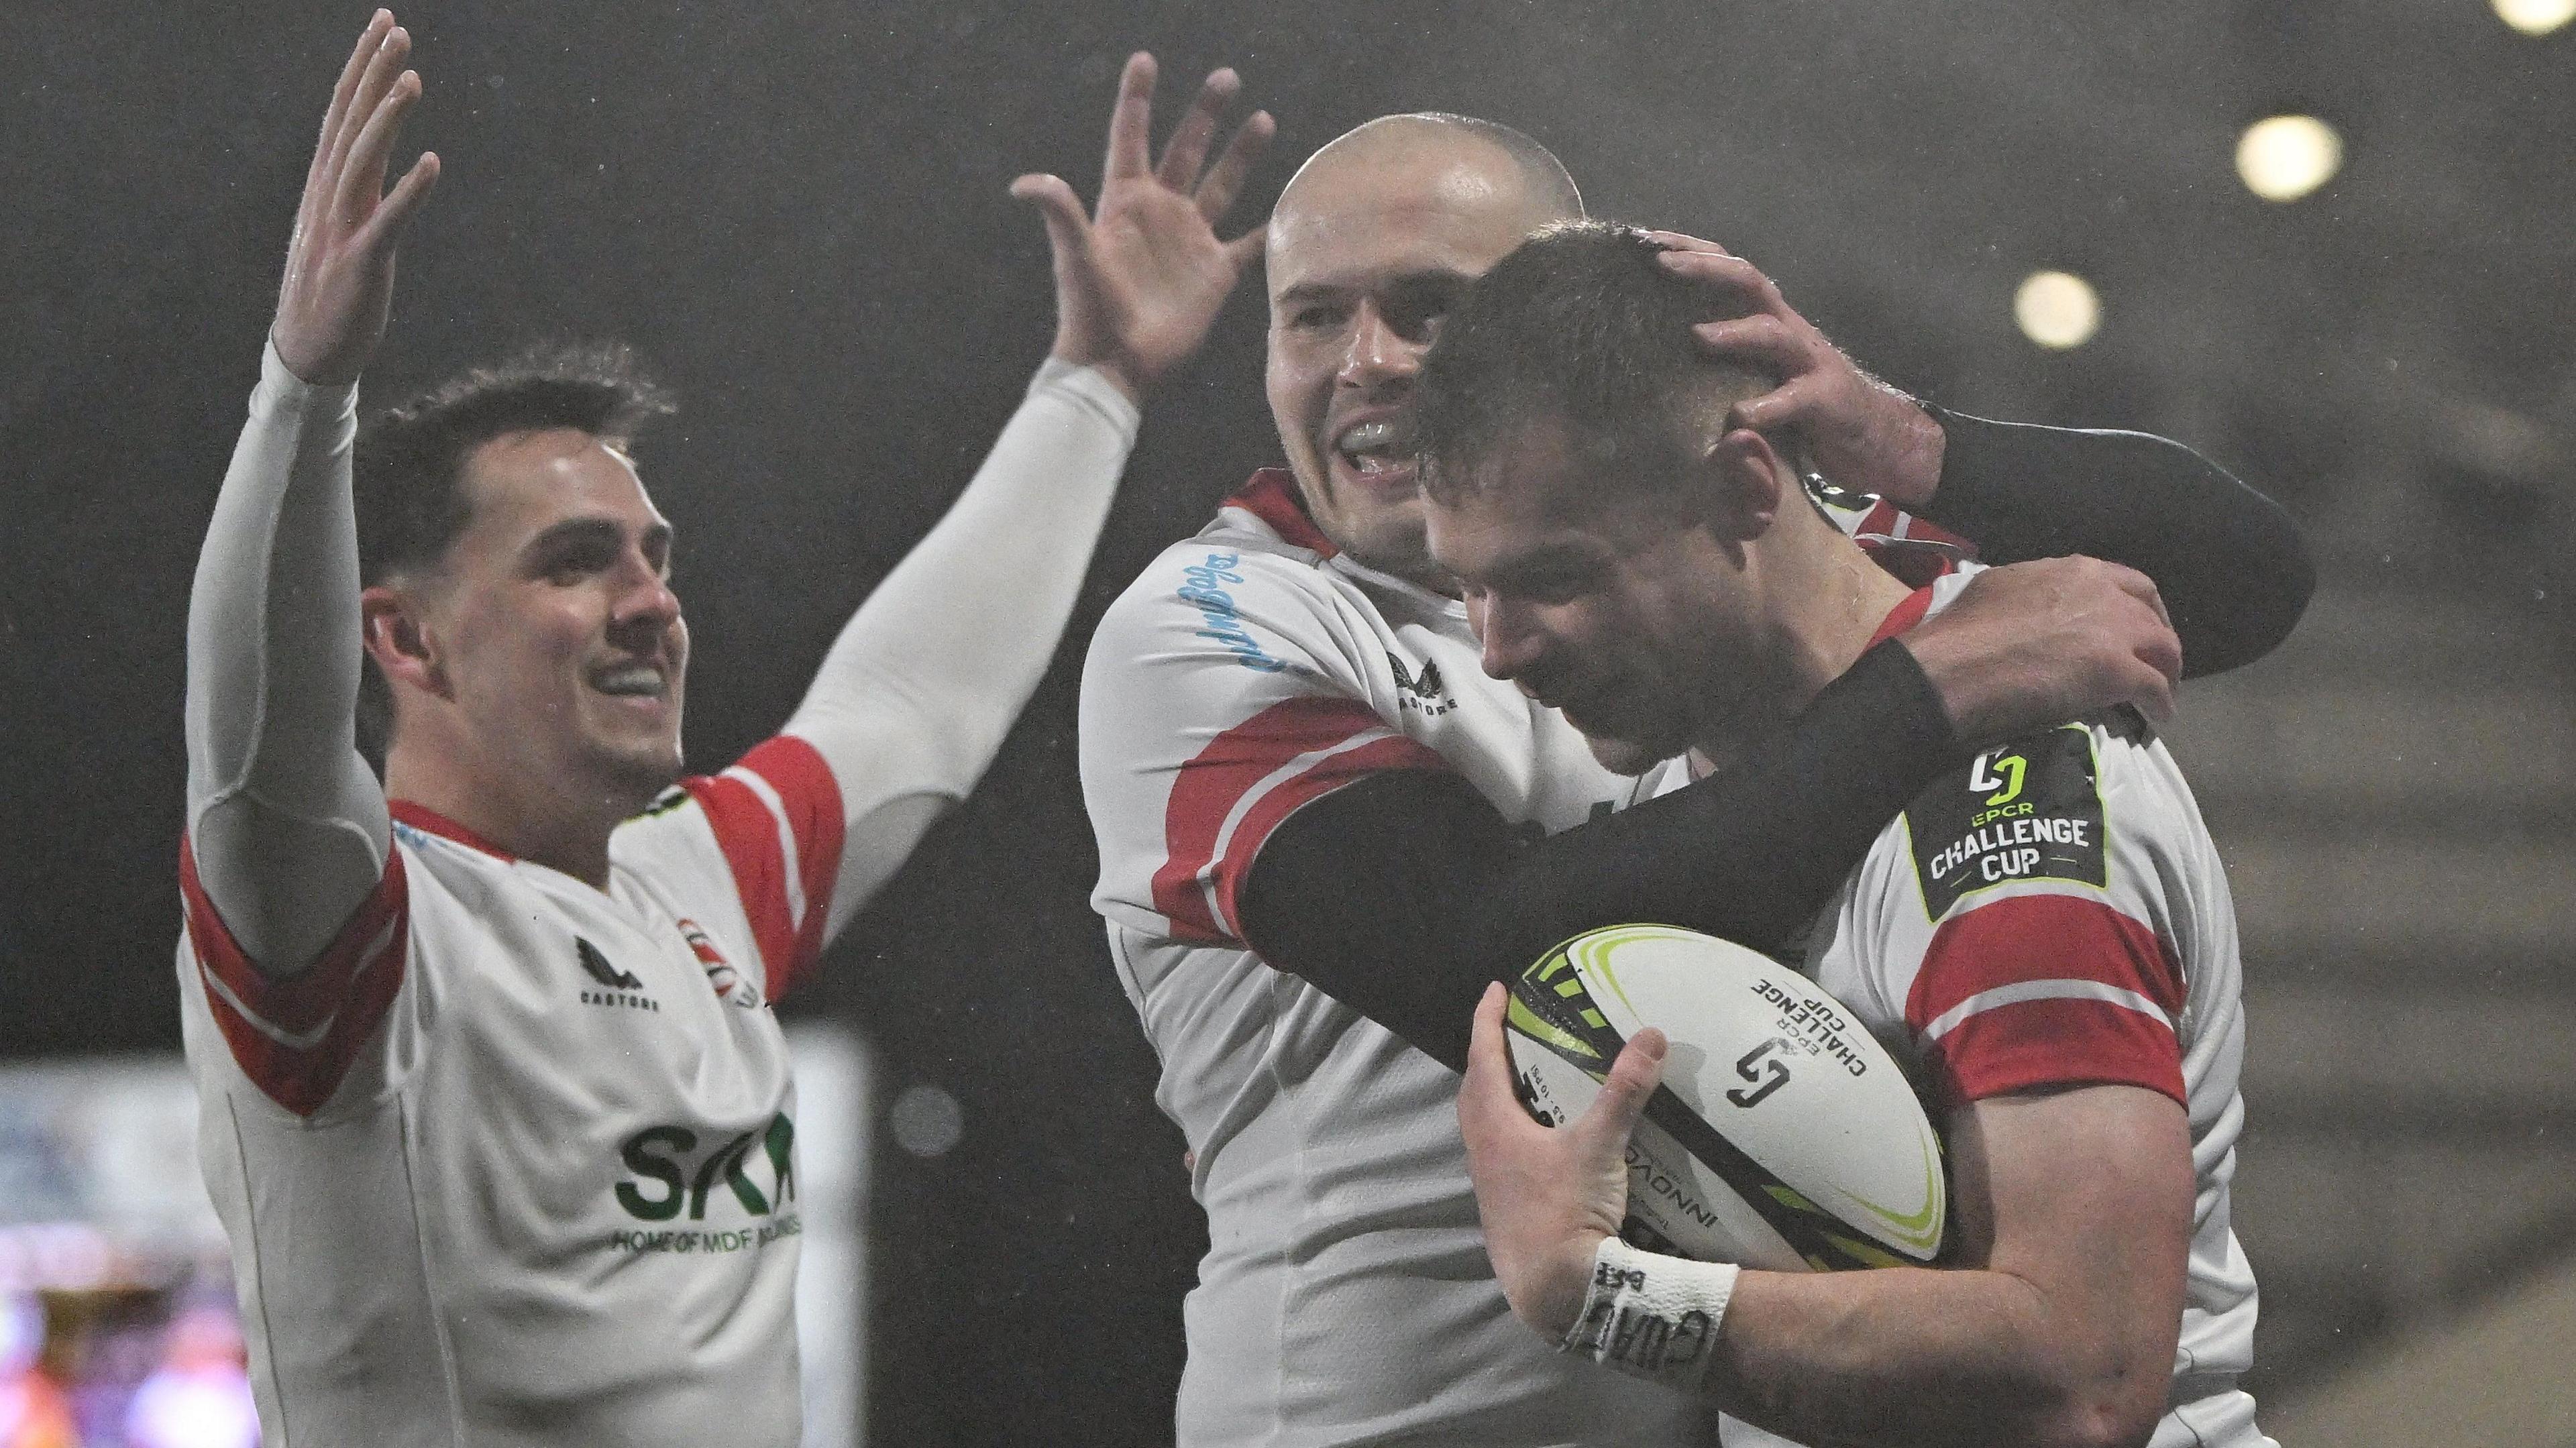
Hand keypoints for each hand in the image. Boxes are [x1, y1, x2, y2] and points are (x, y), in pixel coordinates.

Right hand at [271, 11, 439, 386]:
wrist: (309, 354)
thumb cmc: (331, 288)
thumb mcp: (342, 224)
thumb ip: (357, 185)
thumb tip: (376, 147)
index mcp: (326, 185)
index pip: (343, 113)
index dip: (364, 67)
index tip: (385, 24)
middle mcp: (328, 197)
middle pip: (350, 123)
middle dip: (373, 74)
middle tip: (398, 29)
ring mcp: (341, 228)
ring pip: (361, 162)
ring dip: (385, 119)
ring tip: (412, 79)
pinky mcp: (360, 263)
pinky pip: (387, 221)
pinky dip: (408, 191)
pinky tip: (432, 163)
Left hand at [1011, 53, 1274, 403]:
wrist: (1118, 365)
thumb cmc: (1091, 311)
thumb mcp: (1075, 257)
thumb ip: (1060, 214)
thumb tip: (1024, 183)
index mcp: (1125, 202)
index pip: (1131, 138)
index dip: (1138, 100)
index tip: (1146, 60)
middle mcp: (1160, 213)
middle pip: (1185, 150)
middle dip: (1204, 114)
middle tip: (1226, 76)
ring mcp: (1190, 241)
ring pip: (1222, 185)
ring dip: (1241, 153)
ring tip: (1263, 117)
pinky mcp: (1214, 274)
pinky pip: (1250, 245)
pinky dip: (1271, 228)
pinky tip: (1291, 206)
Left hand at [1457, 983, 1667, 1336]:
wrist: (1554, 1289)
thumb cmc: (1566, 1210)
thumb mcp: (1600, 1145)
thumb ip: (1624, 1090)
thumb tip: (1650, 1036)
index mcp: (1494, 1125)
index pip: (1483, 1057)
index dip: (1487, 1020)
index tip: (1494, 990)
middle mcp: (1482, 1151)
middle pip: (1475, 1092)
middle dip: (1488, 1059)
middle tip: (1508, 1036)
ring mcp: (1490, 1184)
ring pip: (1483, 1127)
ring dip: (1497, 1100)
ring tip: (1525, 1085)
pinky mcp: (1504, 1209)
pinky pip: (1499, 1156)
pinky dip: (1514, 1135)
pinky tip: (1541, 1145)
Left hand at [1646, 231, 1944, 507]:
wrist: (1877, 439)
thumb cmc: (1802, 406)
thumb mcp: (1758, 376)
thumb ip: (1722, 362)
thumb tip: (1662, 350)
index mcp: (1768, 319)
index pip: (1729, 269)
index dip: (1692, 250)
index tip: (1645, 241)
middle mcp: (1789, 329)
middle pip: (1751, 282)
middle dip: (1706, 268)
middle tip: (1661, 264)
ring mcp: (1811, 362)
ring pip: (1774, 333)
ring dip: (1736, 332)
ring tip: (1698, 335)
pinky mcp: (1827, 401)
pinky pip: (1796, 399)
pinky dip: (1768, 407)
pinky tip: (1738, 416)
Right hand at [1901, 556, 2180, 743]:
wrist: (1953, 667)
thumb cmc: (1961, 630)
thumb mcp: (1997, 588)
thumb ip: (2030, 589)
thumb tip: (2031, 601)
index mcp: (2075, 571)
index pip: (2129, 582)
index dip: (2140, 606)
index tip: (2138, 624)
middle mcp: (2103, 593)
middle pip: (2152, 614)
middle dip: (2159, 637)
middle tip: (2155, 660)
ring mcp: (2113, 631)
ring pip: (2164, 648)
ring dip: (2167, 670)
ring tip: (2162, 690)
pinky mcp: (2116, 671)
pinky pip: (2154, 688)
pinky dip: (2161, 703)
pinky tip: (2158, 716)